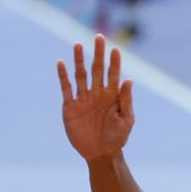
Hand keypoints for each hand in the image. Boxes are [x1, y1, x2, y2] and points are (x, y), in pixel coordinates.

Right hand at [57, 35, 134, 161]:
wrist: (101, 154)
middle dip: (98, 54)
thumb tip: (128, 80)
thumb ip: (125, 100)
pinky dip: (63, 76)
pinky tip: (61, 63)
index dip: (114, 61)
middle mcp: (97, 93)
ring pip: (81, 75)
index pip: (113, 74)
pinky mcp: (70, 106)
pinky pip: (66, 88)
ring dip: (79, 60)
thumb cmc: (117, 138)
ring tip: (78, 45)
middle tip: (98, 37)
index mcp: (112, 95)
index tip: (115, 49)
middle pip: (97, 69)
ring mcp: (83, 99)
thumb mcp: (126, 119)